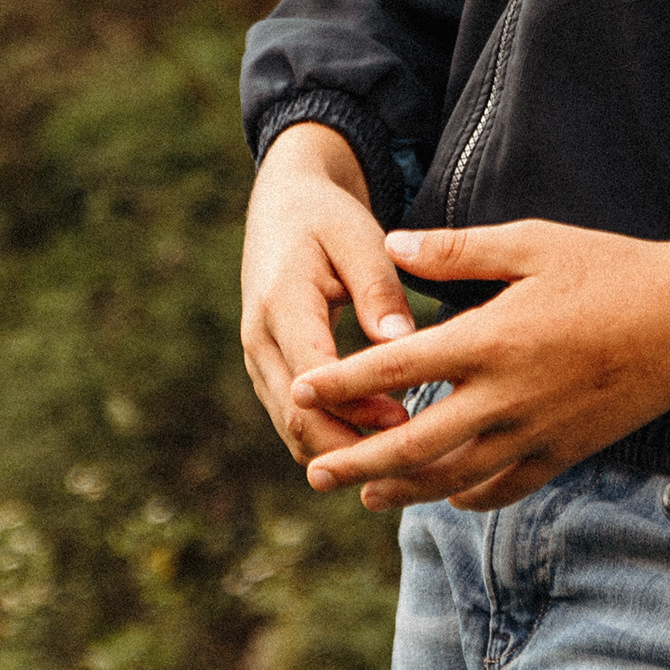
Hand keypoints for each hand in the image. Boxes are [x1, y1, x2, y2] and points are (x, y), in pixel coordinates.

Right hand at [238, 122, 420, 465]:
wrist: (282, 208)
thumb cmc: (328, 219)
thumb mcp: (358, 237)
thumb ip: (379, 288)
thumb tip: (401, 342)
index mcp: (281, 303)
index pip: (313, 377)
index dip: (358, 408)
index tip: (406, 419)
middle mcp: (259, 340)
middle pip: (297, 418)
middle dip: (351, 448)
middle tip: (410, 457)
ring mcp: (259, 361)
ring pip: (292, 430)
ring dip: (342, 453)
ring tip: (400, 460)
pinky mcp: (269, 372)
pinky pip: (295, 422)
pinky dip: (331, 441)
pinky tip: (379, 445)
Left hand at [287, 219, 669, 514]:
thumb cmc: (609, 268)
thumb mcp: (530, 242)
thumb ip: (454, 250)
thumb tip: (390, 243)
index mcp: (492, 340)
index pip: (398, 369)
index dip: (344, 382)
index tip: (302, 390)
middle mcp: (507, 397)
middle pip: (413, 443)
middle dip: (357, 461)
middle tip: (313, 469)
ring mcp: (537, 433)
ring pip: (454, 477)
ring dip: (403, 490)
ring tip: (363, 495)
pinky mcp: (564, 453)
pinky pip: (504, 488)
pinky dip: (466, 497)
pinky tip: (442, 494)